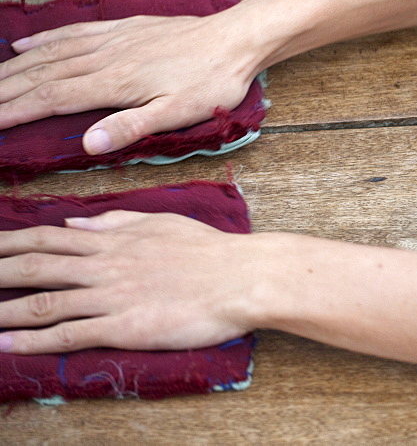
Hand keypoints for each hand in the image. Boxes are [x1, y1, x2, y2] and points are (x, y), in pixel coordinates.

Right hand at [0, 13, 259, 153]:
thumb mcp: (180, 114)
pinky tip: (24, 46)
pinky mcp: (124, 28)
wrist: (237, 38)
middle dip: (2, 90)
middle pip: (41, 75)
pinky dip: (44, 40)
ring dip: (14, 67)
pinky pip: (73, 32)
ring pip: (50, 53)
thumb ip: (133, 127)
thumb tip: (88, 146)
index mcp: (115, 84)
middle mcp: (105, 58)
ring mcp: (113, 39)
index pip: (51, 100)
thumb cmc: (213, 81)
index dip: (13, 112)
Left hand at [0, 211, 258, 353]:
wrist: (241, 277)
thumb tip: (75, 222)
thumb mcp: (161, 223)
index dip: (10, 242)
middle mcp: (105, 265)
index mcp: (114, 239)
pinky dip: (33, 341)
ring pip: (43, 302)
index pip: (49, 238)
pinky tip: (6, 345)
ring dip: (3, 310)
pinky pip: (69, 334)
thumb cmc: (209, 251)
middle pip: (35, 267)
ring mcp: (112, 296)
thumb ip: (116, 222)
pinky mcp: (123, 326)